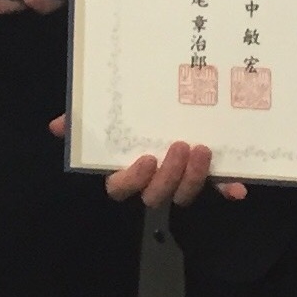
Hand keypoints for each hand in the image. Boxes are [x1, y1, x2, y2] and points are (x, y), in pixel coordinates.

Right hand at [48, 117, 246, 207]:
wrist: (176, 101)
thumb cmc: (129, 117)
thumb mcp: (105, 117)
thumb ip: (80, 121)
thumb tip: (56, 126)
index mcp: (126, 170)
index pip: (121, 188)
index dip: (133, 179)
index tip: (146, 158)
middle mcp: (153, 181)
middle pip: (157, 195)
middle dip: (169, 175)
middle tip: (180, 145)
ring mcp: (180, 181)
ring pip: (185, 195)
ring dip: (195, 178)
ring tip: (203, 149)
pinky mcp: (206, 177)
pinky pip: (217, 190)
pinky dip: (228, 189)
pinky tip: (240, 188)